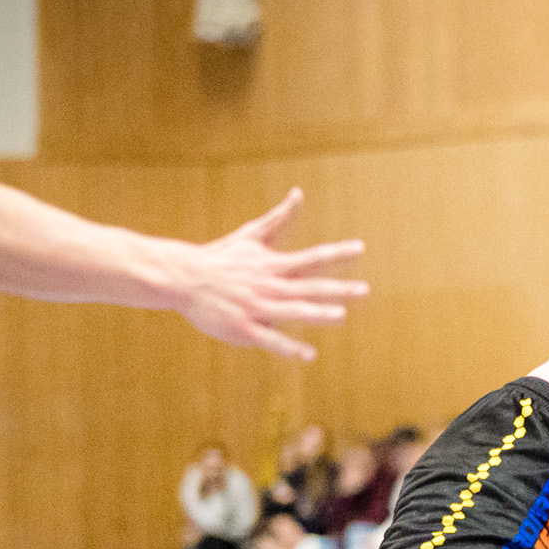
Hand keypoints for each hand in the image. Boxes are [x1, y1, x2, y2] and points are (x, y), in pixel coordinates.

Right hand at [166, 190, 367, 360]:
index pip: (312, 257)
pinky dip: (290, 348)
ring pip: (292, 311)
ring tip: (341, 316)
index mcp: (273, 265)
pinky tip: (310, 355)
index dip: (337, 253)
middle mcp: (269, 286)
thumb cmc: (221, 257)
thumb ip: (279, 217)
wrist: (183, 277)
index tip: (360, 248)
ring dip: (317, 313)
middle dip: (338, 288)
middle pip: (309, 286)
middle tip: (365, 290)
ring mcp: (257, 307)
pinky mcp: (243, 327)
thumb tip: (299, 193)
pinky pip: (271, 340)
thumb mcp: (251, 234)